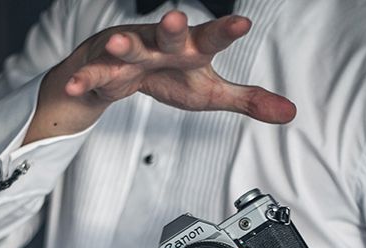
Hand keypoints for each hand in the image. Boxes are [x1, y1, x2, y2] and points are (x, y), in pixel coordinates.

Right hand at [23, 10, 295, 144]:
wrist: (120, 73)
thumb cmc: (170, 75)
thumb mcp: (210, 92)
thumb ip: (247, 99)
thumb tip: (290, 112)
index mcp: (191, 47)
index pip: (212, 37)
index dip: (226, 31)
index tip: (243, 23)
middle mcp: (161, 43)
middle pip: (168, 33)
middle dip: (171, 25)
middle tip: (176, 16)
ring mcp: (130, 53)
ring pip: (127, 48)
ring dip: (123, 47)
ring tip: (118, 45)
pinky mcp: (104, 68)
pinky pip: (95, 75)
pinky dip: (85, 81)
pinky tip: (76, 86)